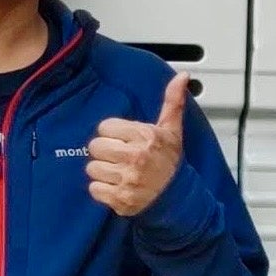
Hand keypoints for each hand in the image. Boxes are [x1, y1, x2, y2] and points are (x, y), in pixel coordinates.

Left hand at [86, 73, 188, 216]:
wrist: (178, 197)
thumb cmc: (170, 162)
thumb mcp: (172, 130)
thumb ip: (172, 101)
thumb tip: (182, 76)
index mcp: (145, 137)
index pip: (105, 127)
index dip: (113, 134)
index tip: (124, 141)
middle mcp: (136, 157)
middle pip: (95, 146)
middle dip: (106, 152)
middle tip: (119, 157)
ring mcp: (127, 180)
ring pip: (92, 168)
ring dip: (103, 171)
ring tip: (119, 172)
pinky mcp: (120, 199)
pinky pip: (94, 188)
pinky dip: (102, 190)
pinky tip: (117, 186)